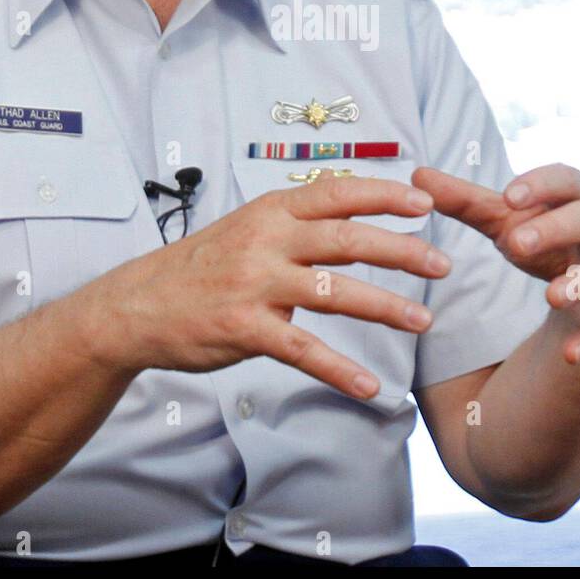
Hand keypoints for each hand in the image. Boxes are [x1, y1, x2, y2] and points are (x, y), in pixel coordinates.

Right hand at [94, 175, 449, 398]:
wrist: (137, 304)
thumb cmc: (202, 266)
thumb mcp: (248, 227)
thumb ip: (297, 225)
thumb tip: (355, 220)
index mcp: (271, 211)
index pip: (337, 193)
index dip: (384, 195)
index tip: (425, 201)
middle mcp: (266, 241)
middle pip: (346, 239)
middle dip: (401, 251)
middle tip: (442, 264)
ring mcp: (255, 284)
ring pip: (334, 291)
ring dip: (385, 307)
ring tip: (423, 320)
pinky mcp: (244, 329)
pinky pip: (303, 350)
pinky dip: (340, 370)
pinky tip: (370, 386)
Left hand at [412, 163, 579, 363]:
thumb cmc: (550, 239)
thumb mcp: (507, 221)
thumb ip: (466, 202)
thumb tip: (417, 175)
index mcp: (578, 196)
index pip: (566, 179)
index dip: (541, 185)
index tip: (508, 194)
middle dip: (555, 229)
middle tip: (515, 243)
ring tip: (553, 296)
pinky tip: (571, 356)